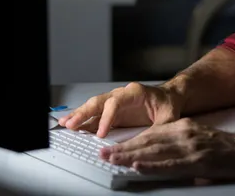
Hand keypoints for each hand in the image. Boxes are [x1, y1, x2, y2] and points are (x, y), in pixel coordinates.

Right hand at [59, 82, 183, 137]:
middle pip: (99, 101)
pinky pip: (95, 114)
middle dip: (84, 113)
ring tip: (65, 123)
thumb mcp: (168, 117)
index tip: (102, 133)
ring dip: (79, 115)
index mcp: (135, 93)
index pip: (116, 103)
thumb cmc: (168, 105)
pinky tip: (71, 124)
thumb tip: (149, 141)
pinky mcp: (112, 111)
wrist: (169, 98)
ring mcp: (115, 101)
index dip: (107, 118)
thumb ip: (159, 128)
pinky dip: (83, 119)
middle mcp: (122, 94)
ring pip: (94, 106)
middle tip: (72, 124)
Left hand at [100, 118, 234, 178]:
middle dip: (124, 148)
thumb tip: (154, 155)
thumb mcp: (197, 137)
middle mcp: (182, 133)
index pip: (150, 134)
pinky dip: (152, 165)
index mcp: (182, 127)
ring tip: (113, 160)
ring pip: (154, 151)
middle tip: (104, 153)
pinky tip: (138, 166)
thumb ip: (177, 144)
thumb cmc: (223, 147)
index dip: (129, 141)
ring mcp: (188, 147)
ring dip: (131, 156)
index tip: (112, 147)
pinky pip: (169, 164)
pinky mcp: (196, 161)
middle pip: (147, 141)